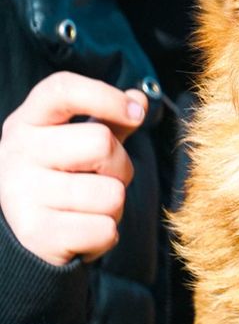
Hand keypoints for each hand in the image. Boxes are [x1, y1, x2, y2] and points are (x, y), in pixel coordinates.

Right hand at [0, 72, 146, 265]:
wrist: (30, 233)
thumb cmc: (64, 175)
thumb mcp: (82, 139)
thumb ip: (112, 119)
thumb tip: (138, 100)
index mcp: (28, 121)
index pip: (62, 90)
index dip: (105, 96)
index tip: (136, 114)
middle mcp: (16, 152)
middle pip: (102, 143)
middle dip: (121, 165)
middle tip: (104, 177)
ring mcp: (21, 193)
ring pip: (111, 193)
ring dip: (114, 205)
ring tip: (90, 206)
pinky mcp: (36, 233)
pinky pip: (105, 229)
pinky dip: (106, 234)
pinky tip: (84, 230)